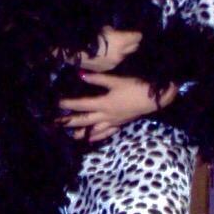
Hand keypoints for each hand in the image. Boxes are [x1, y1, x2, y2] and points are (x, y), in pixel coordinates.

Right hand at [58, 26, 142, 72]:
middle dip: (130, 44)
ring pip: (123, 56)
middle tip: (126, 40)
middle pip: (133, 48)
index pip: (137, 37)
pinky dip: (110, 58)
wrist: (72, 49)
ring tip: (113, 47)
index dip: (135, 34)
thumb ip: (110, 31)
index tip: (133, 32)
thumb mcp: (101, 27)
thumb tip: (112, 32)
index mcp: (121, 41)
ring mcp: (113, 63)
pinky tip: (104, 55)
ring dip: (120, 52)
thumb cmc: (87, 34)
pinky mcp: (104, 69)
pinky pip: (112, 62)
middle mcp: (120, 54)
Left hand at [58, 73, 177, 142]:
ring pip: (94, 130)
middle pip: (84, 120)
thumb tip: (81, 75)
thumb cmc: (136, 87)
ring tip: (71, 135)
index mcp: (104, 104)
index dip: (69, 104)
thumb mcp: (116, 80)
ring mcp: (113, 122)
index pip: (82, 105)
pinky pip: (107, 133)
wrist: (155, 99)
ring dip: (82, 133)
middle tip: (58, 124)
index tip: (57, 104)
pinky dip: (97, 136)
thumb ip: (98, 79)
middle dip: (70, 122)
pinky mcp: (120, 124)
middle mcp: (106, 116)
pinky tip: (91, 138)